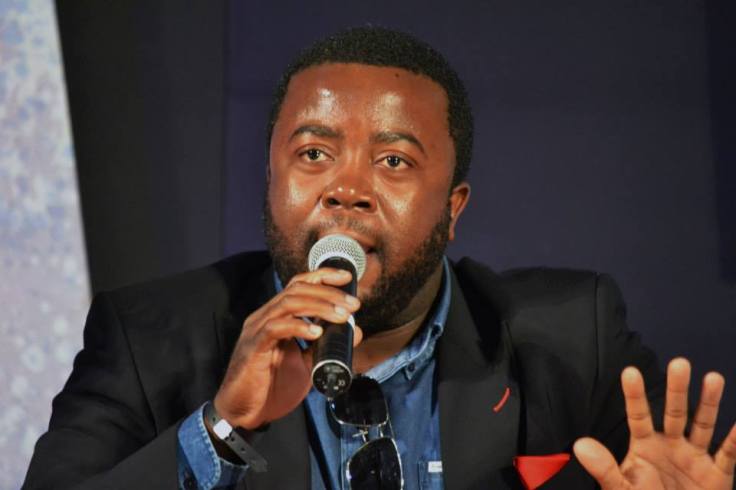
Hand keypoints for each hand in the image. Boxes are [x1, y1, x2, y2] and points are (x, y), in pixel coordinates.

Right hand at [213, 268, 362, 429]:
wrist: (246, 413)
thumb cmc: (273, 387)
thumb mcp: (308, 364)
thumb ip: (328, 346)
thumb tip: (356, 331)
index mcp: (277, 316)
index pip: (299, 285)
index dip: (323, 276)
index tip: (347, 278)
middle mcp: (265, 316)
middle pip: (297, 289)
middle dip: (329, 293)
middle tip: (353, 304)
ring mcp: (258, 329)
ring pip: (289, 303)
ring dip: (319, 306)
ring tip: (342, 316)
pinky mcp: (254, 346)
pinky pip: (275, 328)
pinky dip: (299, 326)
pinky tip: (317, 332)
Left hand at [574, 358, 735, 488]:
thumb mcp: (621, 488)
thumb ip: (603, 468)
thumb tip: (580, 445)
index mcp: (645, 446)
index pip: (639, 417)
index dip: (635, 396)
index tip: (630, 372)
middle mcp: (670, 445)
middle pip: (675, 412)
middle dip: (677, 389)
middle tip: (679, 363)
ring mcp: (694, 458)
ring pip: (702, 425)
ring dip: (709, 403)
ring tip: (713, 377)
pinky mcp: (716, 475)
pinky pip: (728, 455)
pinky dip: (734, 441)